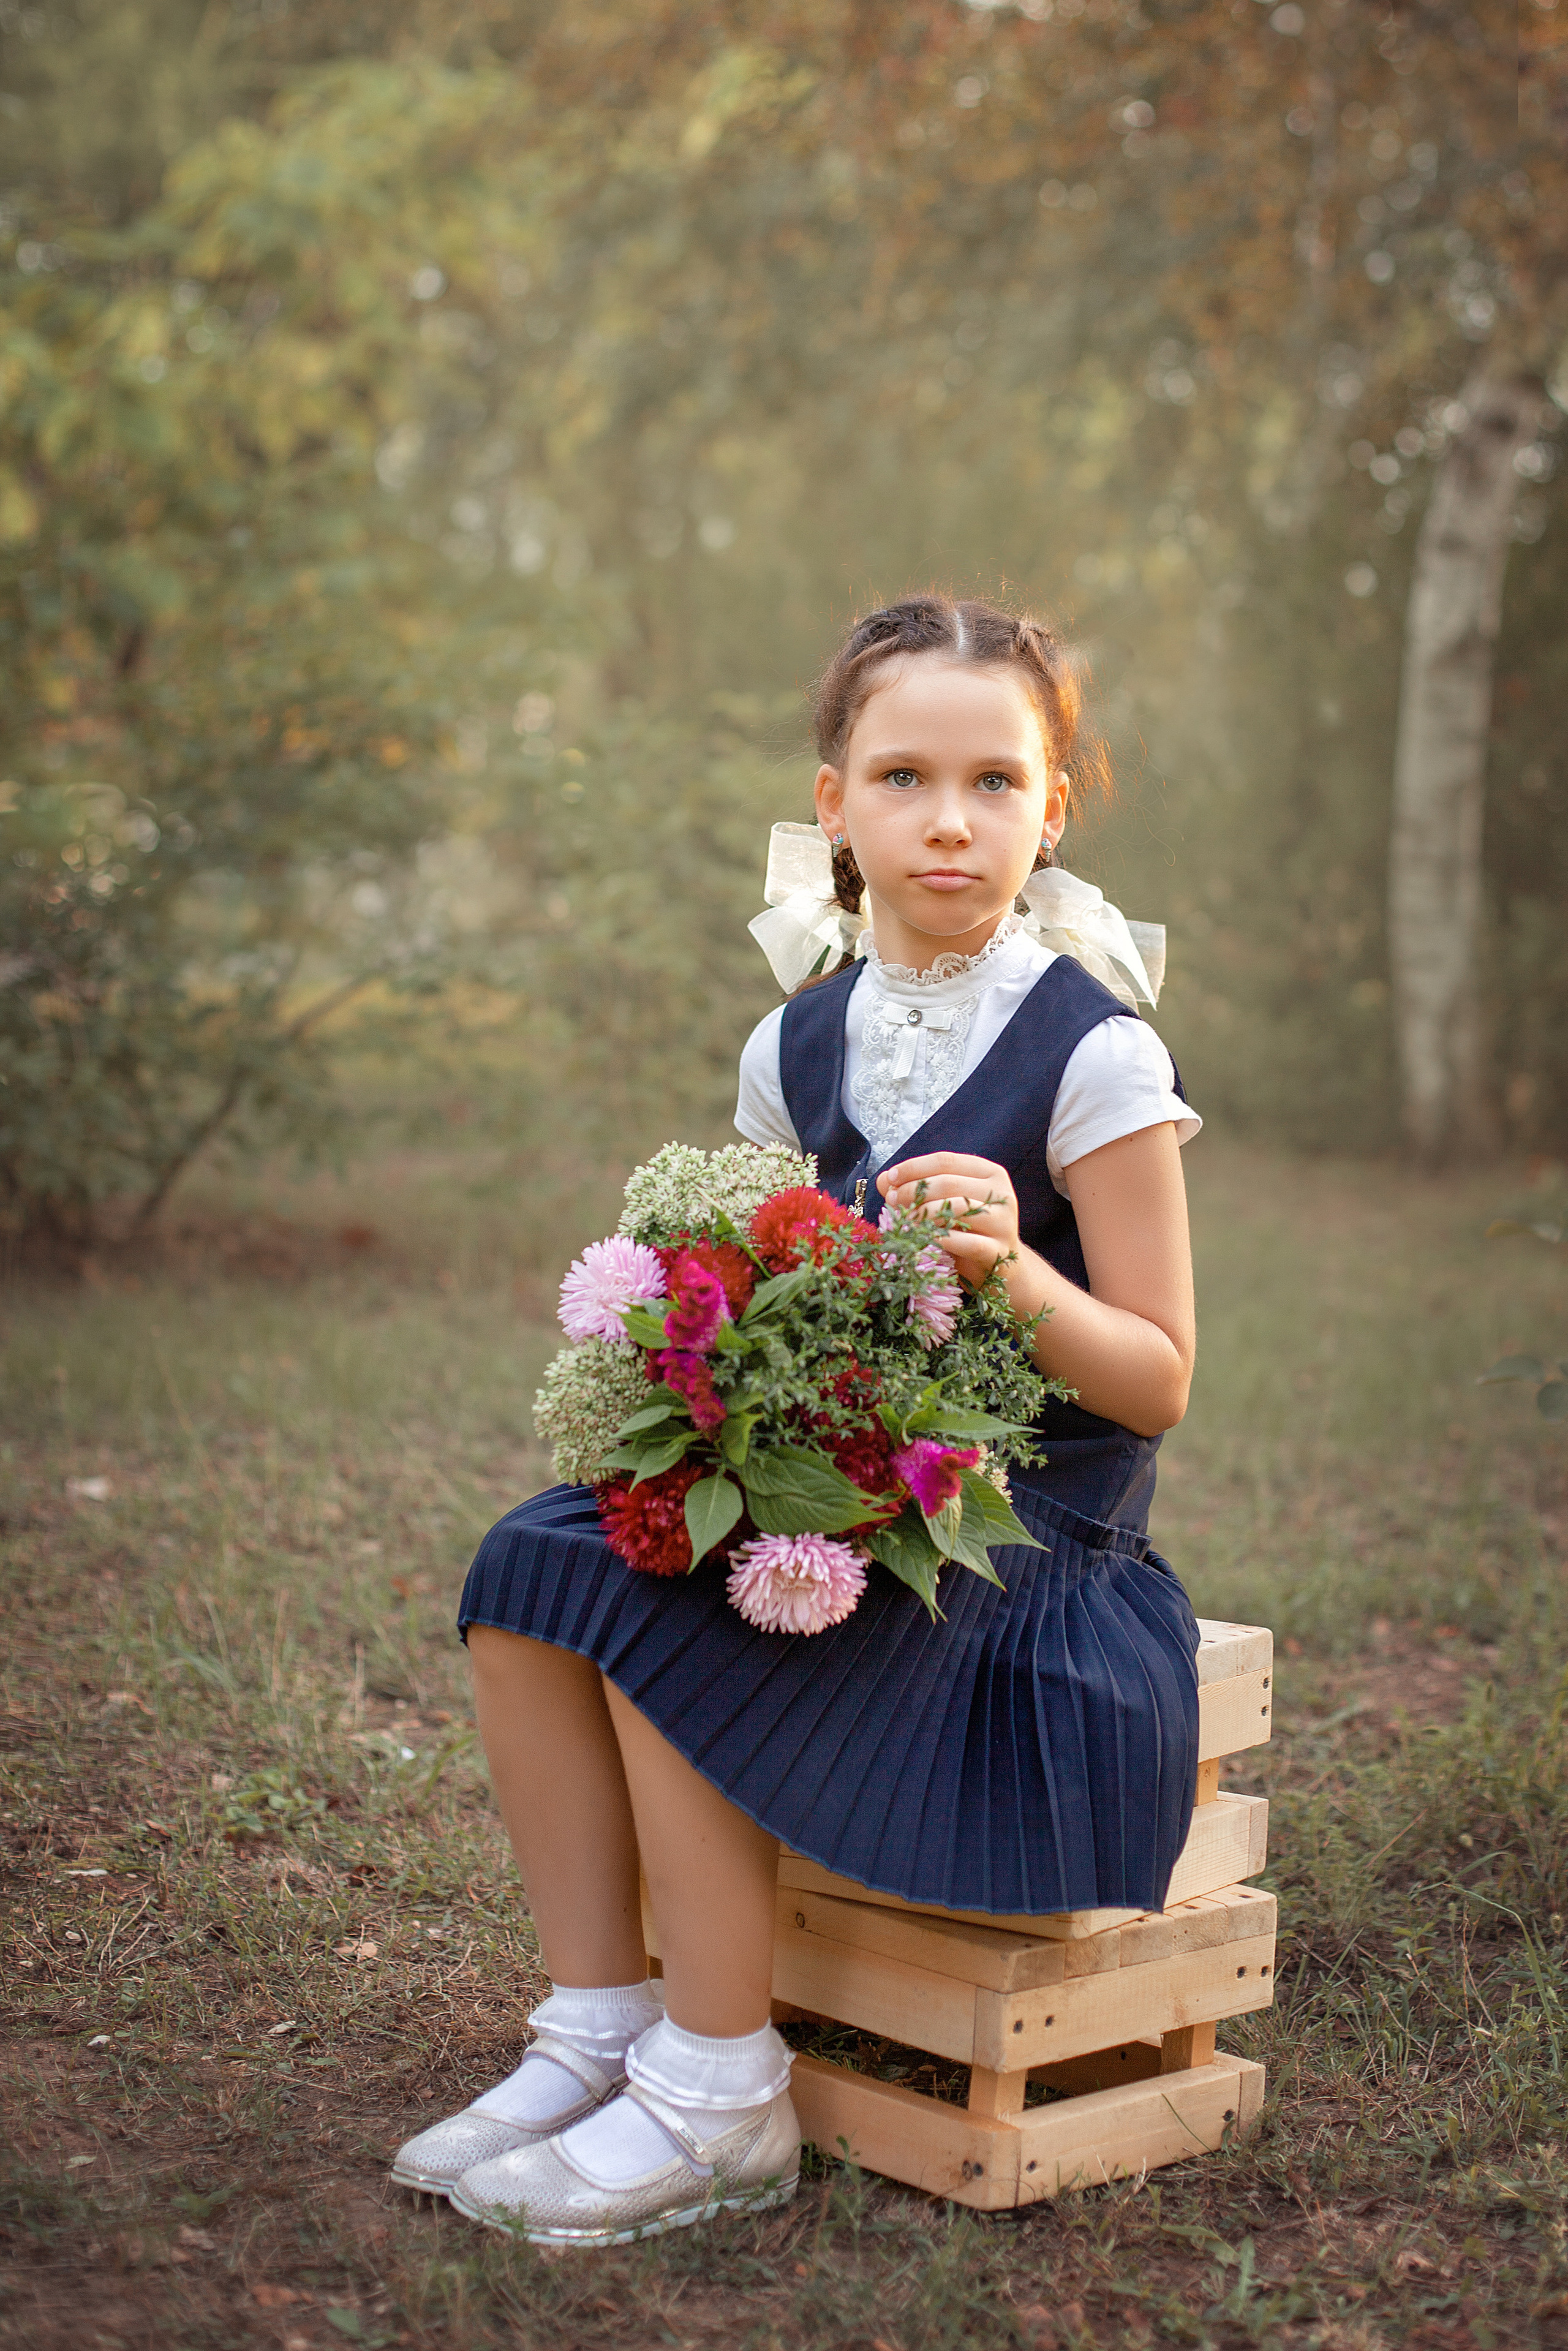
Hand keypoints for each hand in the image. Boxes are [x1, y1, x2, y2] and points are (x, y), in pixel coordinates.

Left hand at [876, 1152, 1020, 1286]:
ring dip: (923, 1214)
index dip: (914, 1167)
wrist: (1002, 1269)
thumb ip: (916, 1189)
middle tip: (892, 1201)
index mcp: (988, 1173)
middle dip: (914, 1190)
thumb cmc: (968, 1232)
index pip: (945, 1161)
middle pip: (949, 1182)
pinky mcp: (1000, 1251)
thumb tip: (884, 1180)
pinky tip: (924, 1241)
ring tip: (902, 1221)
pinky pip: (968, 1243)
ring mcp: (1004, 1223)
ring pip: (958, 1208)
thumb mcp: (944, 1206)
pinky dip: (942, 1240)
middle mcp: (1001, 1193)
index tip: (890, 1179)